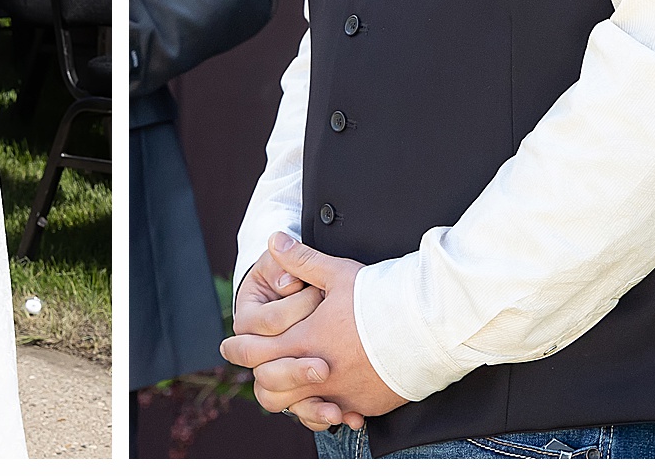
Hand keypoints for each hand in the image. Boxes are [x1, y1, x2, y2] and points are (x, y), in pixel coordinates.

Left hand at [222, 236, 405, 430]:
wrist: (425, 330)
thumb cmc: (381, 299)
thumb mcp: (337, 274)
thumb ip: (302, 260)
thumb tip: (275, 239)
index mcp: (305, 341)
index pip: (255, 353)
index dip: (238, 349)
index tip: (228, 346)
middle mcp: (318, 373)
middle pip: (269, 388)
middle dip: (258, 376)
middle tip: (253, 367)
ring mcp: (341, 393)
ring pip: (298, 407)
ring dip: (289, 397)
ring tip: (288, 384)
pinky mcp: (363, 405)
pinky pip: (335, 414)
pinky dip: (327, 407)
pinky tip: (330, 398)